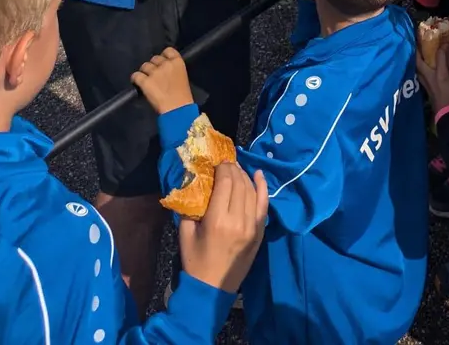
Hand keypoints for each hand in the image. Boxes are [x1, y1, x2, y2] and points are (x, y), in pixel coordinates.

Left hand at [131, 48, 193, 115]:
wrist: (178, 110)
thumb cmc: (183, 97)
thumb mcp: (182, 78)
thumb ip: (173, 70)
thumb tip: (163, 69)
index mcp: (178, 62)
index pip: (168, 50)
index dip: (163, 56)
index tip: (162, 63)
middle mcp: (166, 64)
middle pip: (154, 58)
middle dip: (153, 66)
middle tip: (155, 76)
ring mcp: (155, 72)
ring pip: (144, 66)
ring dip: (144, 72)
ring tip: (146, 81)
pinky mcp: (145, 81)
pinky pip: (136, 75)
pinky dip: (135, 79)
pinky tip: (137, 83)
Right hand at [177, 163, 268, 292]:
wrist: (212, 287)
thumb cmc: (195, 260)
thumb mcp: (185, 233)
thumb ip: (189, 207)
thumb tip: (194, 185)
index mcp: (217, 220)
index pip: (225, 183)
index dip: (223, 168)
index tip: (218, 162)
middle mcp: (238, 220)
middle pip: (240, 184)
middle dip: (233, 169)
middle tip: (226, 163)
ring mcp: (252, 227)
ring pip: (252, 192)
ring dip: (245, 176)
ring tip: (237, 169)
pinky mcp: (259, 232)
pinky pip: (264, 205)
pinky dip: (263, 188)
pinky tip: (259, 175)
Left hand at [416, 42, 448, 113]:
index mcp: (441, 76)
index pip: (440, 57)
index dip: (443, 47)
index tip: (446, 42)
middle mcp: (431, 79)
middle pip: (420, 63)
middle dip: (417, 53)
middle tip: (416, 44)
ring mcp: (427, 86)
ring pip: (418, 72)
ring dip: (417, 63)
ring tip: (417, 56)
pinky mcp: (427, 92)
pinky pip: (421, 79)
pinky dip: (420, 73)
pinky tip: (422, 72)